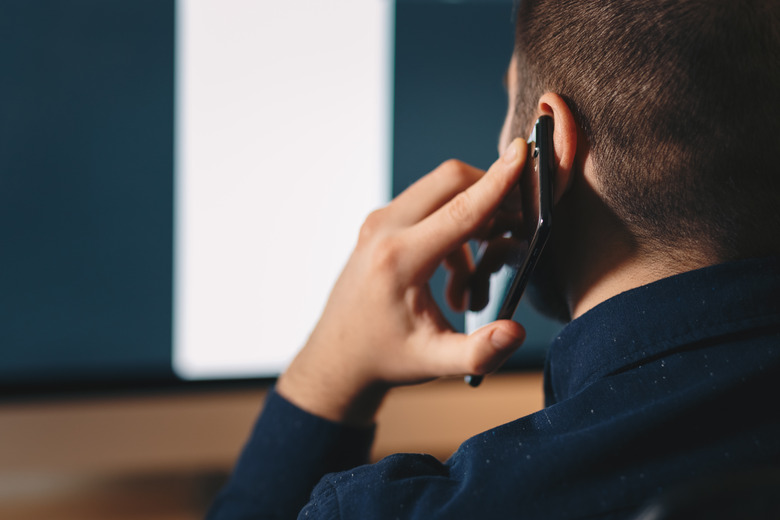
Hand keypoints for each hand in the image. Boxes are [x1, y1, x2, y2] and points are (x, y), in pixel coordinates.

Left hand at [276, 139, 527, 424]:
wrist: (338, 356)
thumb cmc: (385, 356)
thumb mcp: (434, 362)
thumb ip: (480, 351)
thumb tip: (517, 331)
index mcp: (399, 259)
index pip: (461, 209)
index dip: (498, 181)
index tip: (524, 151)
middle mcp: (384, 229)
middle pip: (450, 180)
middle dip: (491, 193)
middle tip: (516, 231)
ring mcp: (378, 221)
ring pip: (441, 192)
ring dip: (472, 223)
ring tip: (473, 286)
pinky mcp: (380, 223)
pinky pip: (428, 206)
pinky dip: (453, 231)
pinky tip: (454, 280)